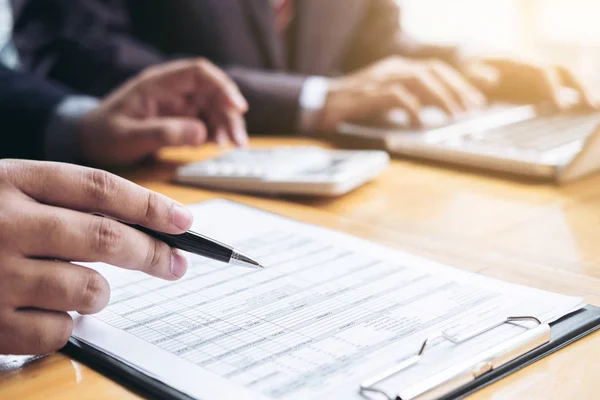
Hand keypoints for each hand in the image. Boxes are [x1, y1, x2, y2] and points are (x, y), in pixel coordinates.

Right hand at [0, 159, 193, 354]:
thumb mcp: (4, 189)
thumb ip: (62, 201)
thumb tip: (140, 225)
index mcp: (10, 180)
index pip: (100, 188)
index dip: (150, 205)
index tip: (183, 221)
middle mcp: (4, 224)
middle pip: (107, 239)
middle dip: (153, 253)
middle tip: (175, 263)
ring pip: (89, 290)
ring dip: (99, 293)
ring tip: (81, 286)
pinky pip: (58, 332)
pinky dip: (64, 325)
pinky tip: (44, 311)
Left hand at [79, 59, 247, 166]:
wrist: (88, 141)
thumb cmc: (104, 134)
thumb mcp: (129, 136)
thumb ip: (164, 133)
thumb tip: (202, 133)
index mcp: (159, 84)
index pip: (199, 73)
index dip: (222, 86)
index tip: (237, 107)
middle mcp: (172, 91)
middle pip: (213, 93)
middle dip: (230, 114)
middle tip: (238, 141)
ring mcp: (178, 105)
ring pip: (213, 108)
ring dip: (227, 125)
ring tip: (232, 146)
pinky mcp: (180, 119)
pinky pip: (206, 121)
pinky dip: (217, 132)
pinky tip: (218, 145)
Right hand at [319, 56, 486, 131]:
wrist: (320, 106)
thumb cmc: (354, 106)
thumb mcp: (389, 99)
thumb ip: (411, 99)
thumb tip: (439, 109)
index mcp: (398, 67)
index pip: (436, 69)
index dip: (459, 84)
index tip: (474, 102)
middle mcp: (392, 68)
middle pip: (433, 71)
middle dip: (456, 90)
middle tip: (471, 111)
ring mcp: (380, 78)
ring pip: (420, 79)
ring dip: (441, 97)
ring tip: (453, 116)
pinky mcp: (368, 93)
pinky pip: (397, 95)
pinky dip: (412, 107)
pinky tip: (420, 122)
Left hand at [464, 58, 596, 109]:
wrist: (470, 57)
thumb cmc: (466, 66)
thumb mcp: (465, 70)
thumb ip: (476, 76)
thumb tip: (492, 80)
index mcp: (517, 64)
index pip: (542, 73)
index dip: (552, 88)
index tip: (559, 105)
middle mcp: (531, 69)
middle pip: (563, 73)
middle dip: (579, 87)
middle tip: (592, 106)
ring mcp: (534, 79)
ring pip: (565, 83)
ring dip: (581, 94)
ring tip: (594, 110)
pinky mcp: (533, 90)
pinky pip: (556, 94)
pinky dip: (569, 103)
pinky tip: (577, 116)